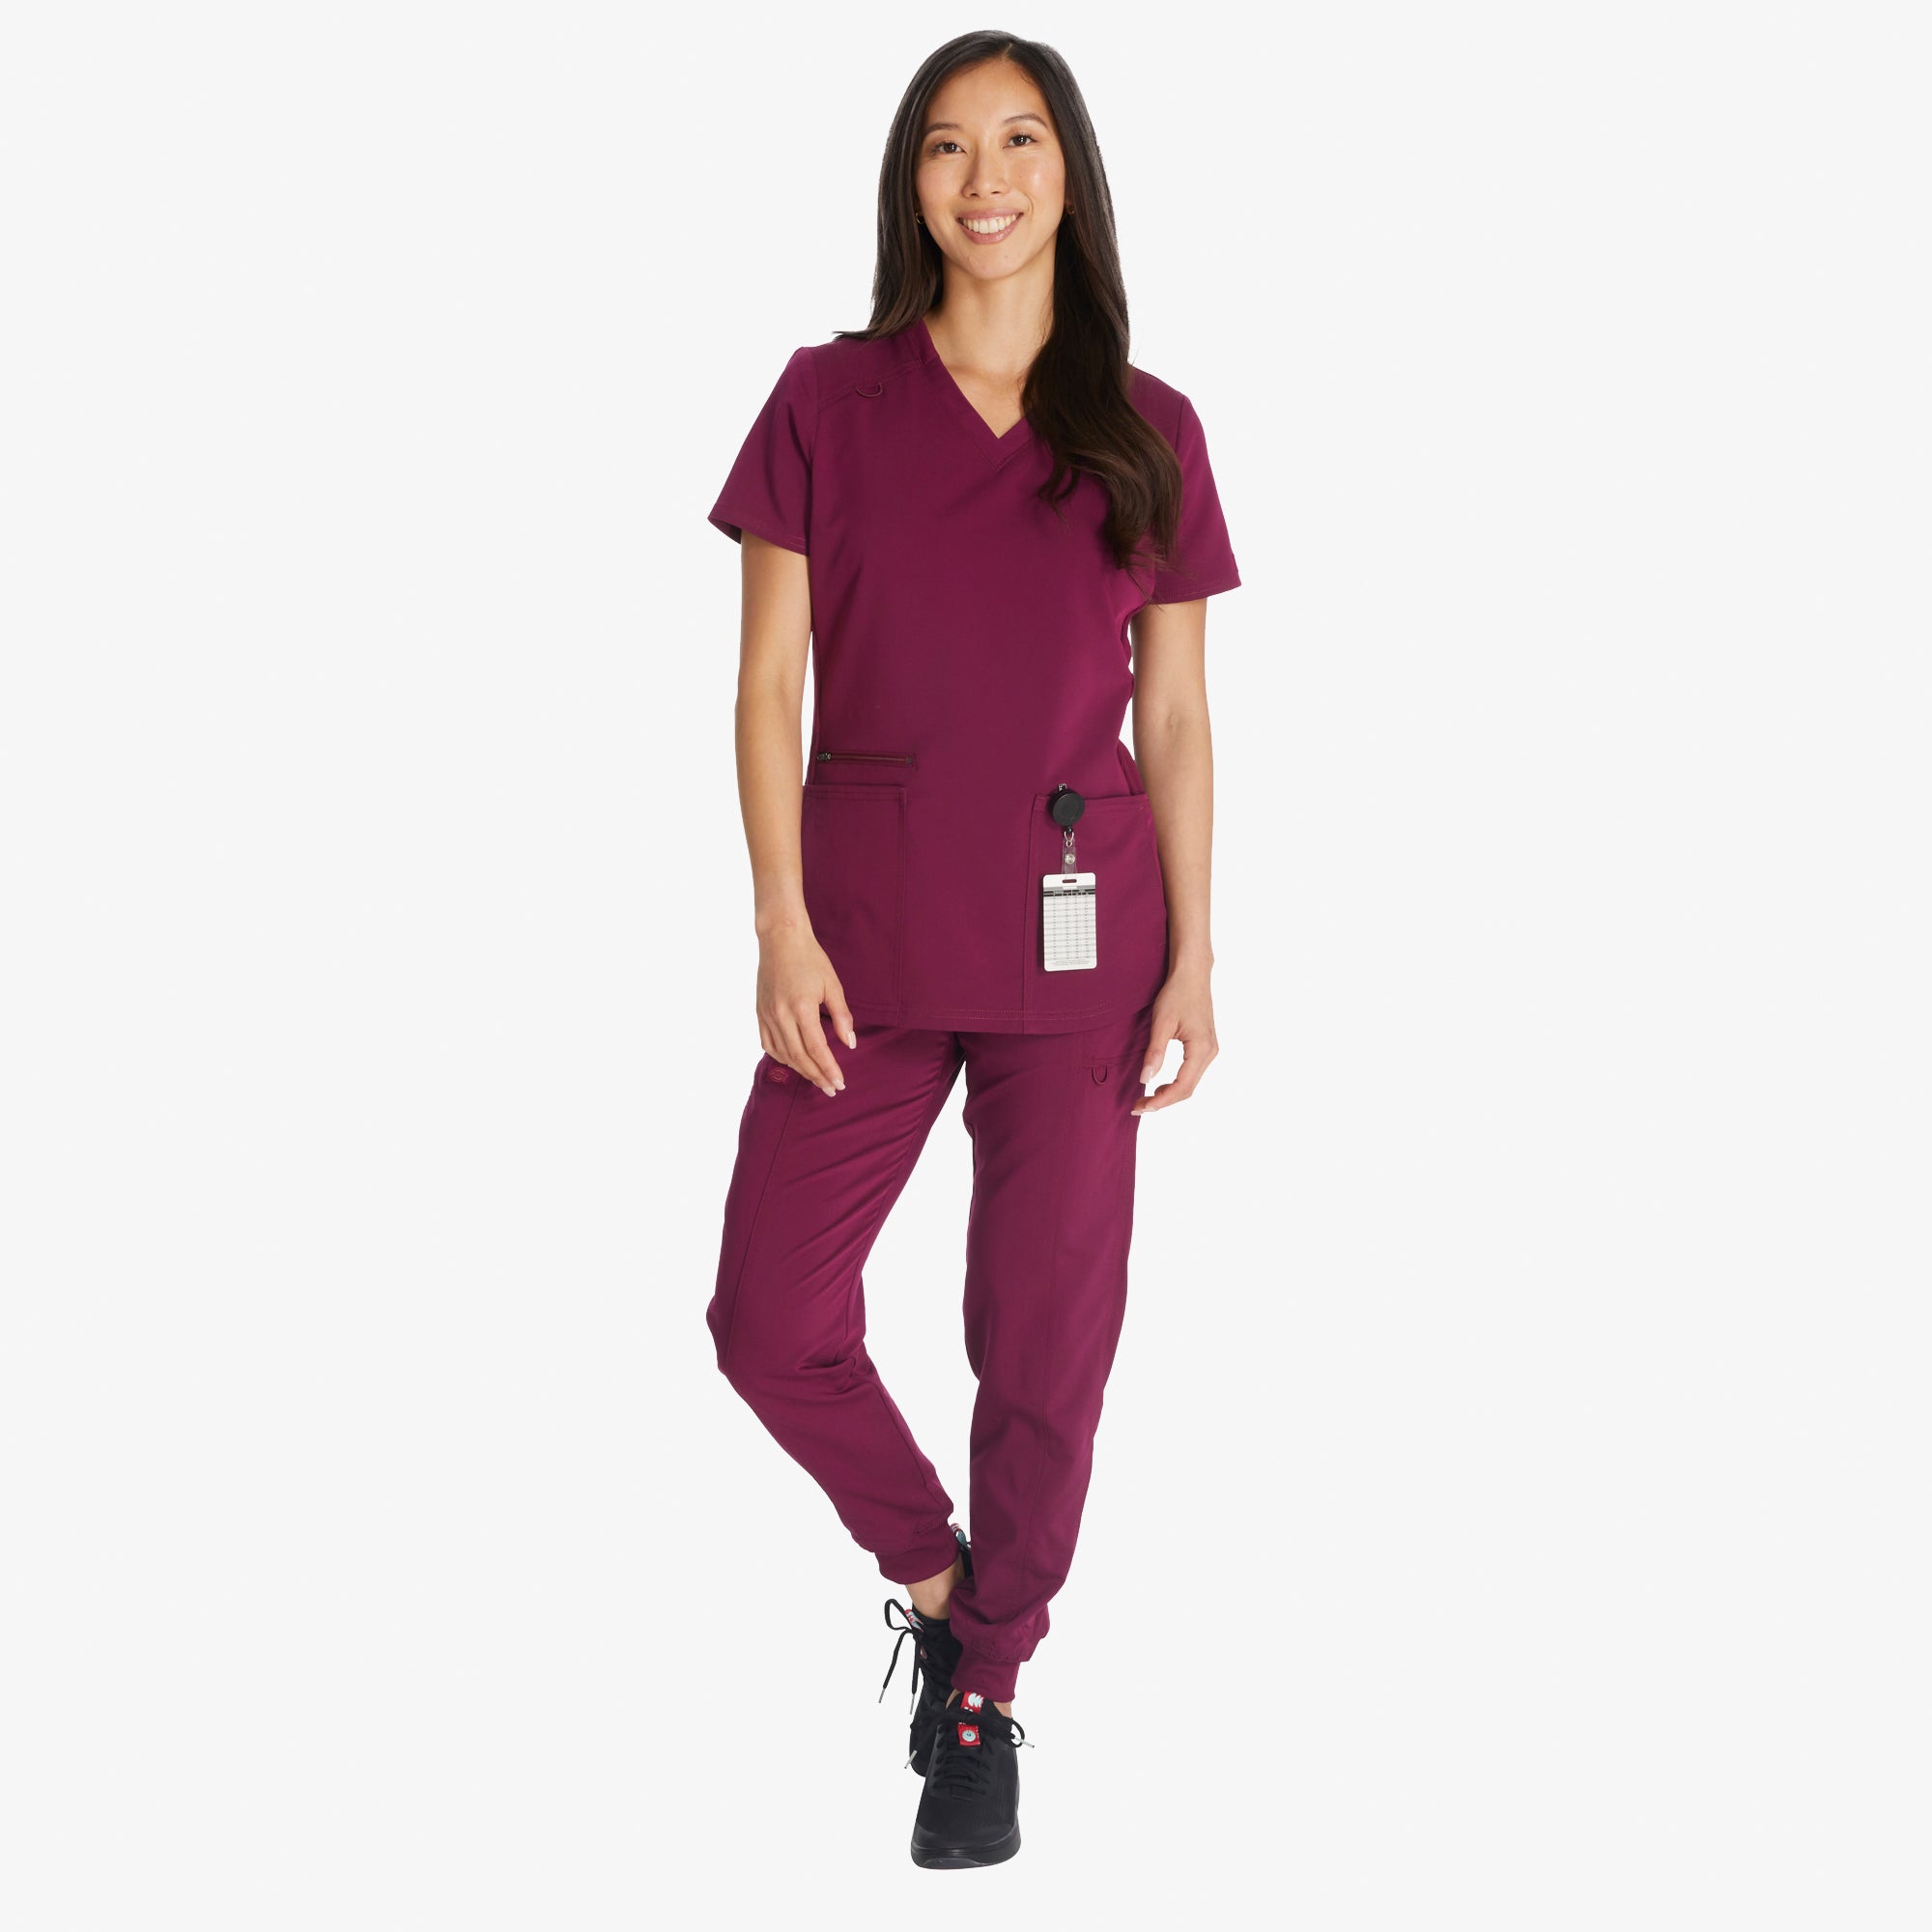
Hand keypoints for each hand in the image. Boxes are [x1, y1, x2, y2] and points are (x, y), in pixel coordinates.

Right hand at [757, 926, 855, 1095]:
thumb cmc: (811, 959)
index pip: (817, 1049)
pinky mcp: (759, 1012)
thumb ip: (842, 1017)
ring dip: (800, 1070)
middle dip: (817, 1076)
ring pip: (783, 1054)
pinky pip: (768, 1043)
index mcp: (801, 1008)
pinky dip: (781, 1057)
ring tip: (816, 1078)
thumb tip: (849, 1044)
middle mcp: (781, 1015)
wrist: (781, 939)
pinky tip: (793, 1062)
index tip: (839, 1083)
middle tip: (831, 1089)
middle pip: (800, 1057)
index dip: (829, 1069)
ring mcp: (767, 1015)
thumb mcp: (833, 985)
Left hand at [1132, 964, 1216, 1114]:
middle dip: (1163, 1101)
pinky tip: (1160, 1084)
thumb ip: (1155, 1052)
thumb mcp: (1162, 1022)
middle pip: (1187, 1089)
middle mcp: (1210, 1052)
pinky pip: (1192, 1073)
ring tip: (1147, 1098)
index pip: (1182, 1086)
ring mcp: (1210, 1050)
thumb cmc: (1177, 993)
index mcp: (1201, 1048)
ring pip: (1190, 1083)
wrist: (1192, 975)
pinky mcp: (1205, 1047)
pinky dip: (1176, 1083)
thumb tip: (1145, 1079)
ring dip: (1169, 1093)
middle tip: (1139, 1106)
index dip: (1161, 1100)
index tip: (1141, 1106)